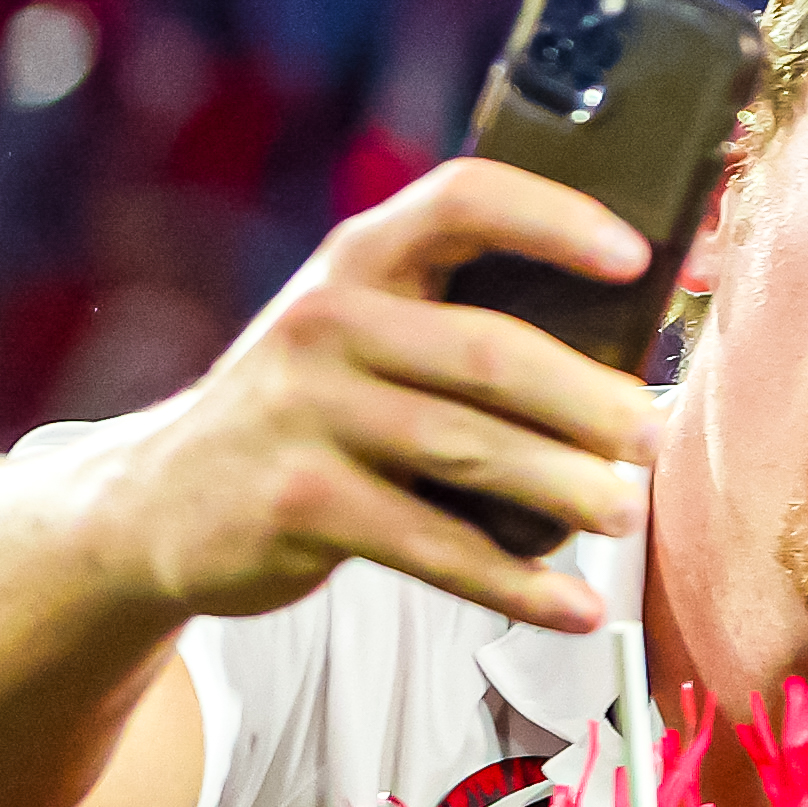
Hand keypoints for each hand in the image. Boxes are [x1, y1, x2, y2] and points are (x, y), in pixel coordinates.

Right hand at [73, 156, 657, 636]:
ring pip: (469, 450)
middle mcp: (326, 321)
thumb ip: (468, 318)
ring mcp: (302, 413)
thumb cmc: (312, 407)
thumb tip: (645, 336)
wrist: (154, 502)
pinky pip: (431, 545)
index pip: (463, 201)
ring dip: (565, 488)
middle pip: (490, 352)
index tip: (638, 255)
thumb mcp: (366, 334)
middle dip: (589, 399)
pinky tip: (572, 606)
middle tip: (654, 436)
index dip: (556, 217)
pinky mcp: (295, 504)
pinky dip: (513, 582)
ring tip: (626, 512)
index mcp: (361, 258)